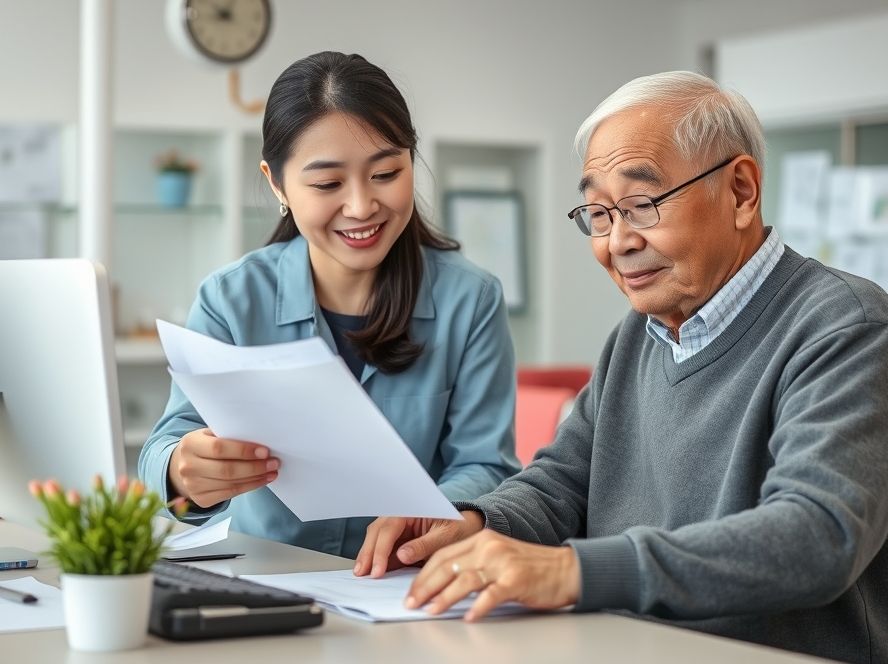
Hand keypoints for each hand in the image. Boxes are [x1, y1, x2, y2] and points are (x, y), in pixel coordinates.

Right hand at [168, 428, 279, 508]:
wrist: (183, 466)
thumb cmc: (204, 446)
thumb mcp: (209, 434)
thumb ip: (228, 435)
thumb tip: (259, 438)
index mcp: (190, 444)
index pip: (219, 448)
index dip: (244, 450)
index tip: (265, 451)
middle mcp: (188, 466)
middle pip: (227, 470)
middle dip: (254, 467)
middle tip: (273, 463)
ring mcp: (193, 485)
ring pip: (231, 484)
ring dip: (256, 478)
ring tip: (272, 471)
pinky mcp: (202, 499)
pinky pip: (230, 494)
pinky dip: (249, 487)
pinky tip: (262, 480)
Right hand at [353, 511, 484, 577]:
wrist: (469, 525)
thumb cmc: (459, 527)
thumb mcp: (446, 537)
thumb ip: (424, 545)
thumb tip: (401, 555)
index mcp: (411, 509)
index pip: (389, 528)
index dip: (380, 550)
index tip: (376, 570)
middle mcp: (401, 514)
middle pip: (377, 531)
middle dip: (368, 552)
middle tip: (361, 573)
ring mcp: (399, 526)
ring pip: (377, 538)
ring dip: (368, 555)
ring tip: (361, 573)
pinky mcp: (400, 537)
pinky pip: (385, 546)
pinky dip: (377, 558)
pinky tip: (371, 570)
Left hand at [404, 530, 580, 620]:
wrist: (566, 569)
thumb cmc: (530, 567)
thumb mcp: (497, 557)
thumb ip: (473, 564)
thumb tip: (441, 584)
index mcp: (481, 539)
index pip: (443, 555)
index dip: (423, 574)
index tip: (411, 591)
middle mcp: (489, 546)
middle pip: (448, 566)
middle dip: (425, 586)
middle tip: (412, 603)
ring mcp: (503, 562)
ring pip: (465, 580)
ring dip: (444, 597)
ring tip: (431, 610)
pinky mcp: (516, 579)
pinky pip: (491, 594)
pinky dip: (477, 607)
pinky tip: (468, 617)